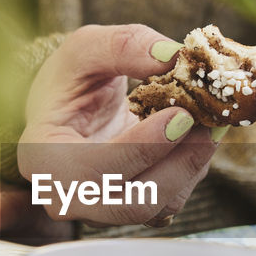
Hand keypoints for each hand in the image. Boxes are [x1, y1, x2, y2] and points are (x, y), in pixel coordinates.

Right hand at [18, 23, 218, 225]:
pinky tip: (199, 136)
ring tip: (211, 123)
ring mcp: (102, 209)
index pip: (94, 171)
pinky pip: (169, 201)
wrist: (70, 108)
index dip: (142, 148)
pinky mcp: (133, 208)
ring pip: (158, 205)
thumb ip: (123, 45)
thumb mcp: (84, 50)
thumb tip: (173, 55)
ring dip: (192, 166)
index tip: (180, 116)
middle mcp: (69, 197)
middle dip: (179, 165)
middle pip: (132, 202)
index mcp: (44, 161)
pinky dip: (192, 170)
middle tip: (210, 125)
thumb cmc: (69, 80)